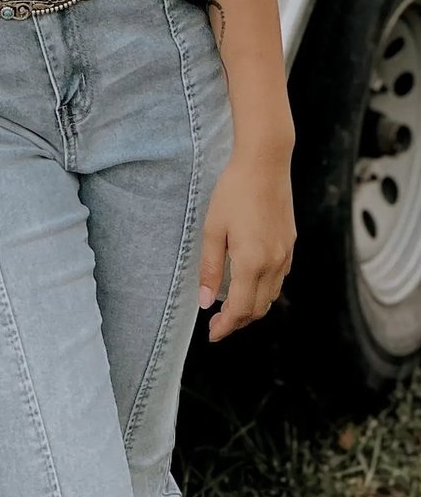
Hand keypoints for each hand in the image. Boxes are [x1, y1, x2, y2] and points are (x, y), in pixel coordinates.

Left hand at [197, 149, 295, 342]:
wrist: (265, 163)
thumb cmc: (234, 191)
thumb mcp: (213, 228)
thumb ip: (210, 267)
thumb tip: (205, 302)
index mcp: (251, 262)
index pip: (240, 309)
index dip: (225, 326)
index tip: (212, 334)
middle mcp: (273, 263)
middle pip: (258, 308)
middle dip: (238, 321)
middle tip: (218, 323)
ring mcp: (285, 254)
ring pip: (271, 296)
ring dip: (252, 308)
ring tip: (231, 307)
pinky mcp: (290, 244)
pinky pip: (279, 279)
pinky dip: (264, 290)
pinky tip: (250, 283)